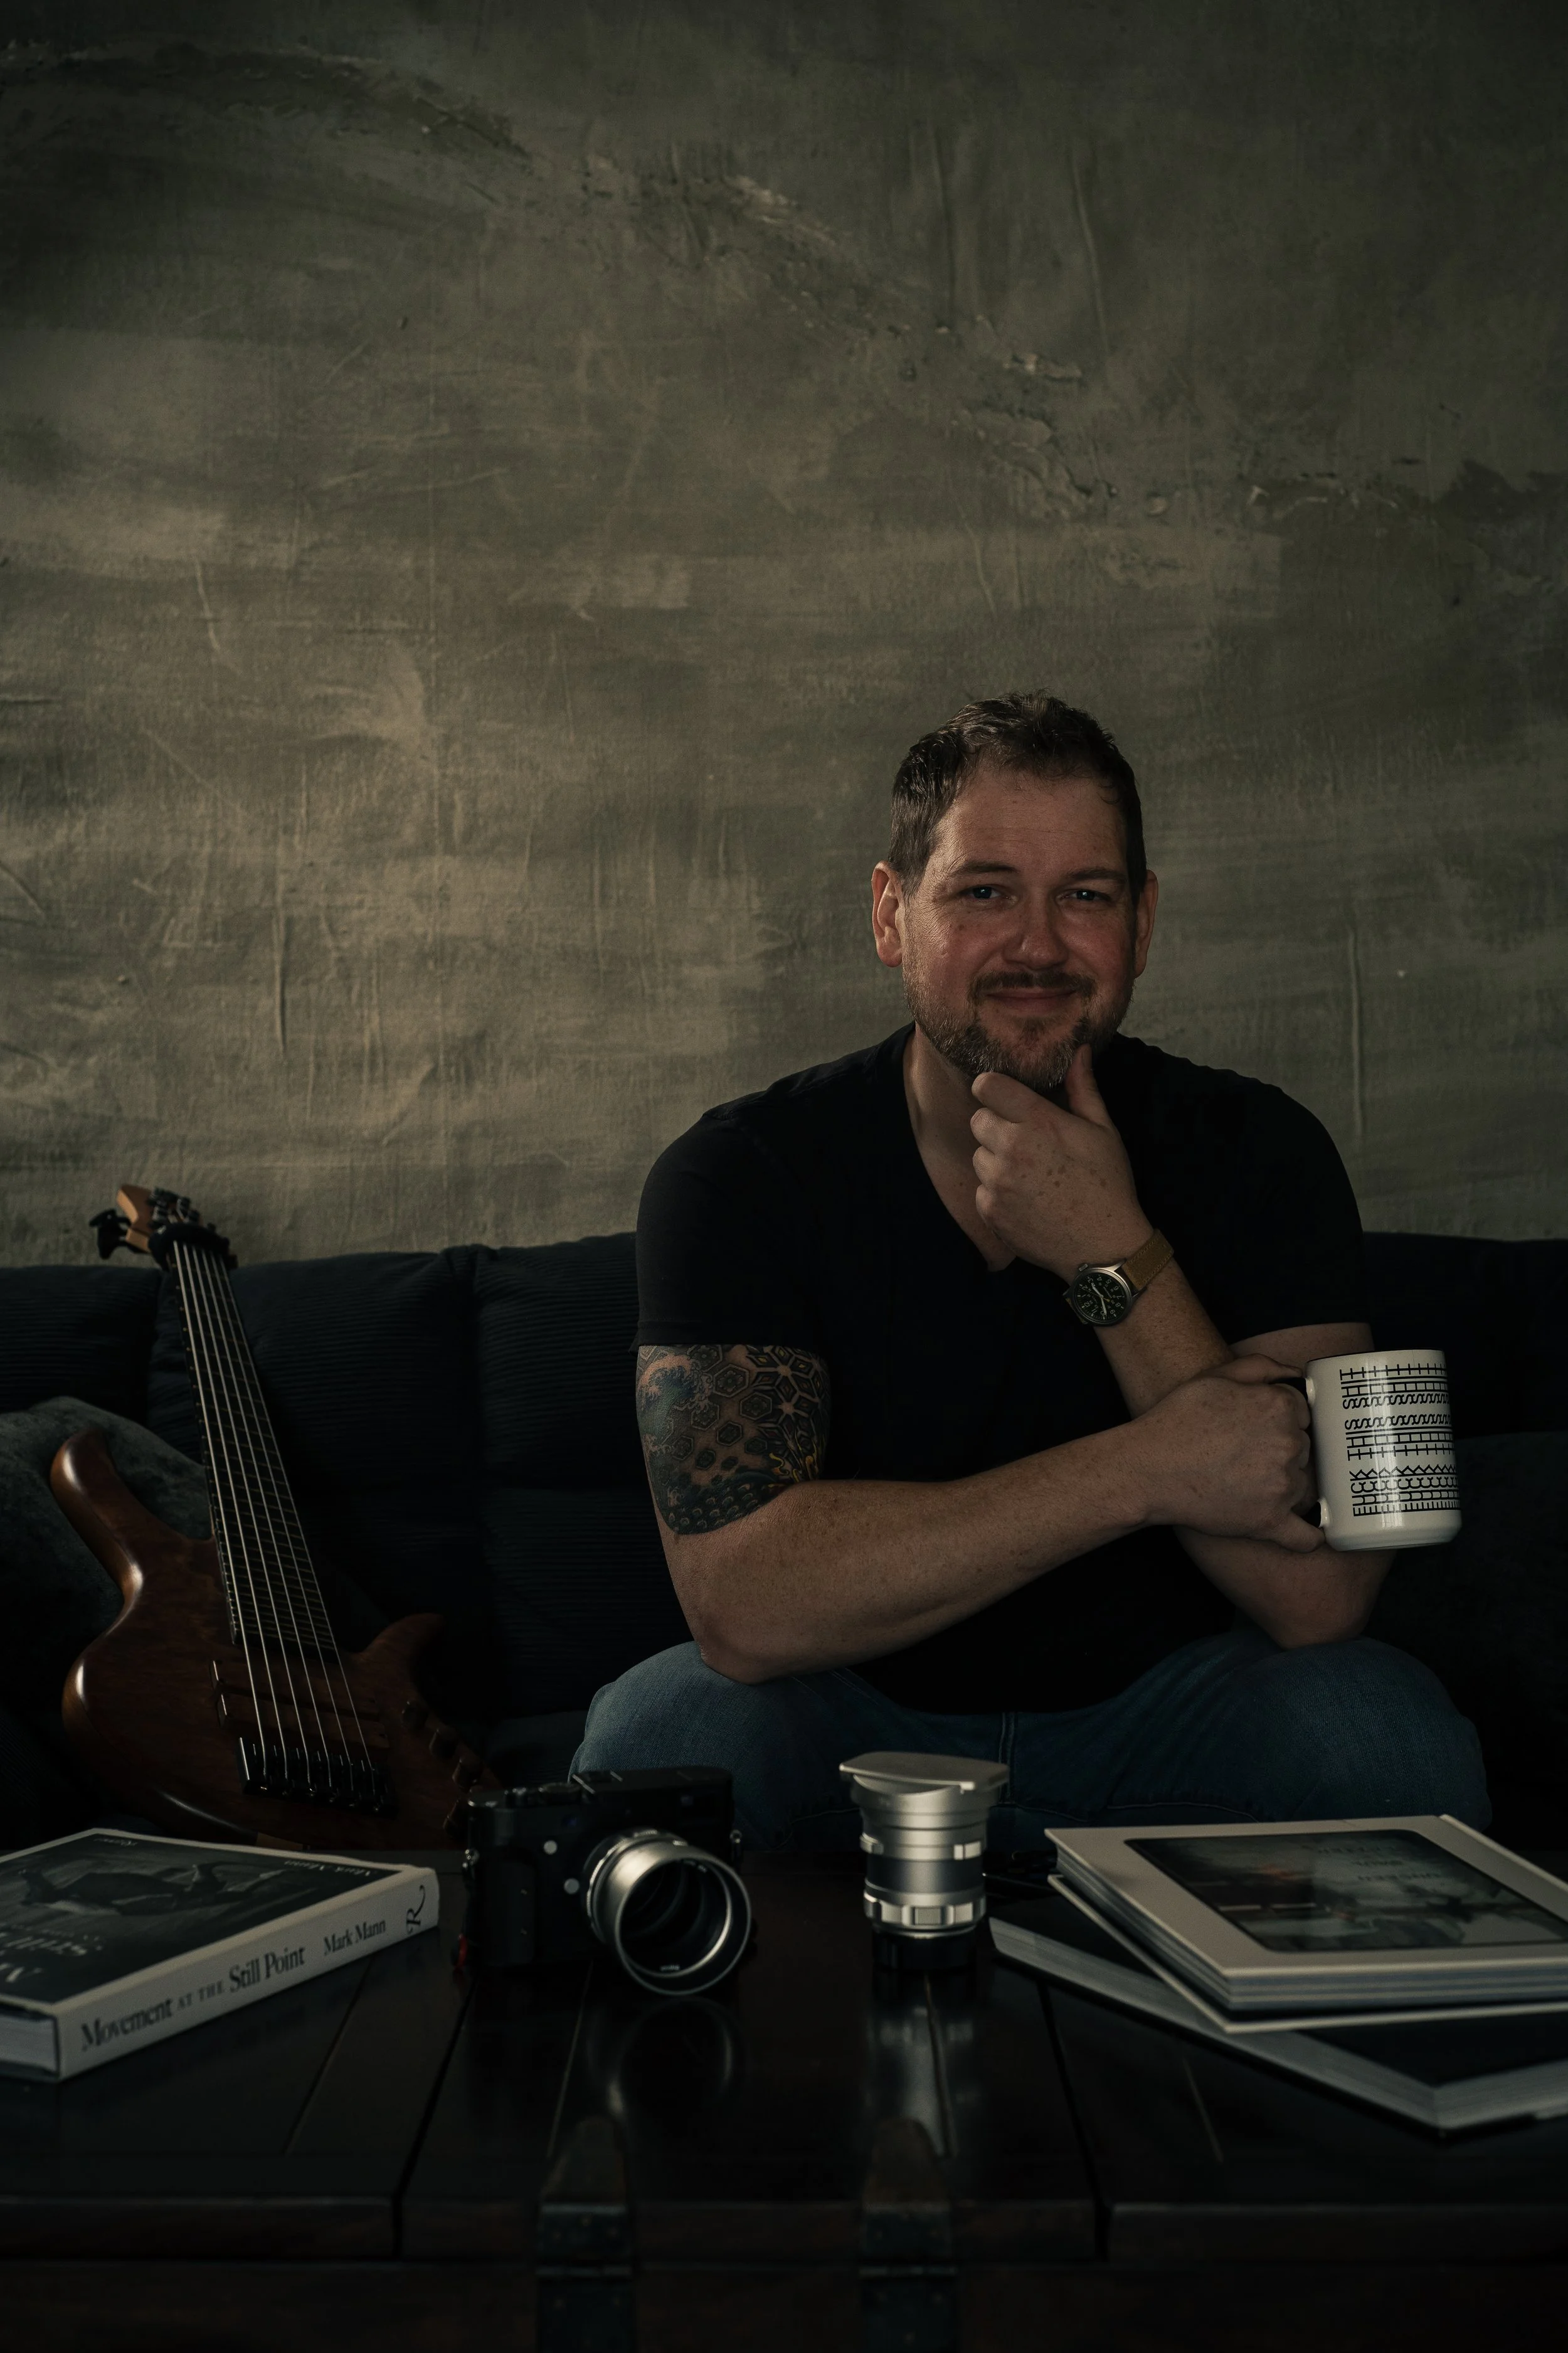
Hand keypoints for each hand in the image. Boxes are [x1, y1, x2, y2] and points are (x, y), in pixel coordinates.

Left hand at [969, 1047, 1148, 1277]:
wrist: (1104, 1247)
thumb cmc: (1108, 1185)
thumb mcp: (1103, 1131)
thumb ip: (1083, 1088)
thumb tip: (1080, 1050)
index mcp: (1038, 1122)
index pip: (987, 1086)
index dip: (993, 1088)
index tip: (1004, 1097)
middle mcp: (1011, 1149)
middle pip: (978, 1119)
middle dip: (997, 1125)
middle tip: (1026, 1141)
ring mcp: (997, 1182)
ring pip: (978, 1155)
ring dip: (995, 1159)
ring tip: (1029, 1173)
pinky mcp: (989, 1211)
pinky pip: (980, 1189)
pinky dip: (996, 1191)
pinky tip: (1026, 1198)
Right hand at [1134, 1355, 1322, 1554]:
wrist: (1147, 1470)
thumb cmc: (1176, 1421)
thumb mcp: (1215, 1377)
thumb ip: (1262, 1367)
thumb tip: (1296, 1374)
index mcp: (1279, 1406)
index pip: (1301, 1412)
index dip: (1278, 1418)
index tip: (1254, 1427)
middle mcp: (1288, 1444)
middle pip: (1302, 1448)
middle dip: (1280, 1450)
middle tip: (1242, 1453)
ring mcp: (1282, 1485)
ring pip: (1300, 1484)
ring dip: (1282, 1484)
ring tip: (1243, 1481)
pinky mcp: (1270, 1521)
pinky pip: (1305, 1537)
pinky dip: (1311, 1536)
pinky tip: (1313, 1533)